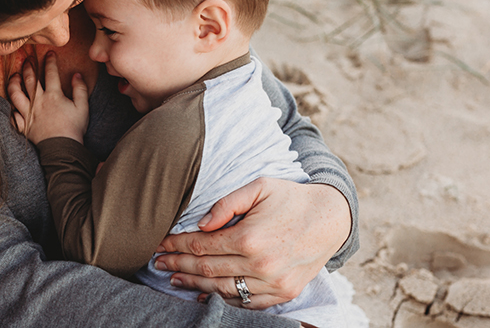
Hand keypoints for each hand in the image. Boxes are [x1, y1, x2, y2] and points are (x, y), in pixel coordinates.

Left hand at [8, 51, 88, 143]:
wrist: (62, 149)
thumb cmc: (74, 128)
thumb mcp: (83, 107)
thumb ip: (80, 89)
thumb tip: (76, 75)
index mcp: (53, 96)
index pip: (50, 74)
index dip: (50, 61)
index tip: (49, 53)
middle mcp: (38, 102)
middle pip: (30, 80)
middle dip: (28, 67)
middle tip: (27, 60)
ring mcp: (28, 114)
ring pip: (16, 94)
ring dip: (14, 83)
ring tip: (15, 76)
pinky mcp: (24, 126)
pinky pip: (13, 115)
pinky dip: (11, 108)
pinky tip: (11, 103)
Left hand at [154, 177, 350, 308]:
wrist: (331, 218)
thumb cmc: (291, 198)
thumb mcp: (259, 187)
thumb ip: (227, 203)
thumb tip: (201, 224)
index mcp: (250, 237)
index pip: (203, 245)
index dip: (178, 244)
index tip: (161, 243)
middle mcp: (259, 265)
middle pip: (207, 269)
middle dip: (179, 264)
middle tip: (158, 263)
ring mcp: (271, 283)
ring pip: (222, 289)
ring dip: (194, 285)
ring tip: (174, 278)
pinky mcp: (282, 293)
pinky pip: (245, 303)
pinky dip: (222, 300)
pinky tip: (205, 294)